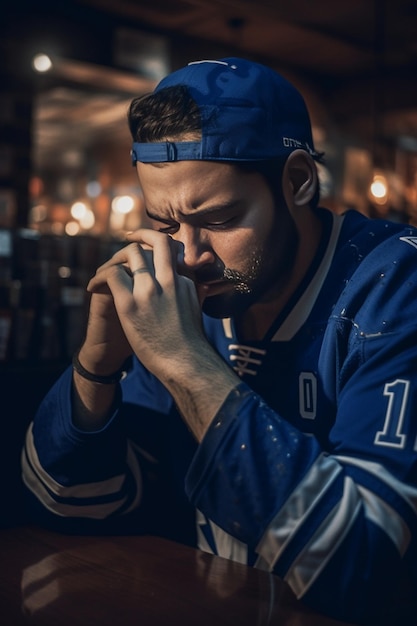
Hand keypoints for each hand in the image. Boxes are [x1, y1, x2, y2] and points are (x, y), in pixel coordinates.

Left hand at [86, 229, 203, 379]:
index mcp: (184, 281)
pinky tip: (94, 287)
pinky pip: (112, 275)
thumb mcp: (197, 308)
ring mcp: (149, 291)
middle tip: (130, 237)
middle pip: (157, 241)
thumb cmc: (190, 342)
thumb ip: (196, 290)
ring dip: (117, 258)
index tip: (149, 248)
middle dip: (142, 234)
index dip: (159, 247)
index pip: (172, 252)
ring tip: (107, 270)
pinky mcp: (130, 304)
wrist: (185, 363)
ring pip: (132, 253)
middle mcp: (168, 280)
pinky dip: (99, 277)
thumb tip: (201, 281)